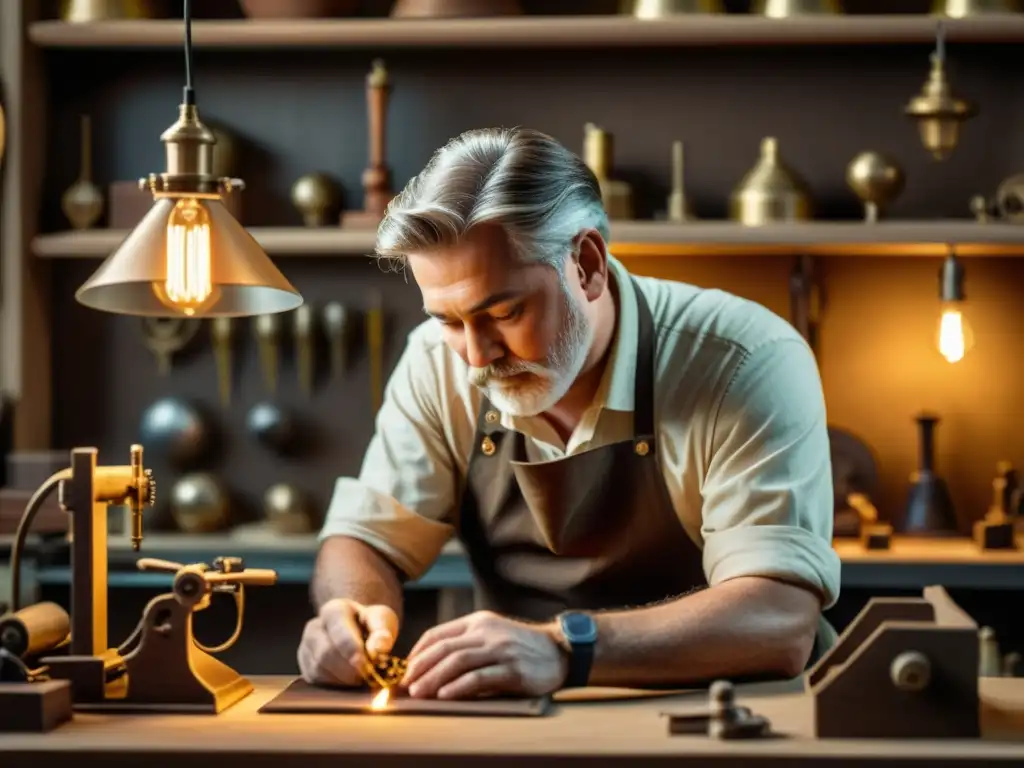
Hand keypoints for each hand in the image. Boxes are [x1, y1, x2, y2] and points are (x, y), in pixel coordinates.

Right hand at [297, 598, 398, 686]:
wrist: (357, 631)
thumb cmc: (370, 624)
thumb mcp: (382, 619)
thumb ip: (383, 630)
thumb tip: (378, 647)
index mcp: (334, 610)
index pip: (338, 629)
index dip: (350, 648)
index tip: (365, 663)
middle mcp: (314, 627)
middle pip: (325, 653)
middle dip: (348, 669)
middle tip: (368, 676)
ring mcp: (306, 648)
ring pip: (318, 669)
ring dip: (342, 679)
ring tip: (361, 678)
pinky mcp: (306, 667)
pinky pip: (316, 681)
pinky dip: (335, 686)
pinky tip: (349, 682)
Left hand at [402, 610, 567, 699]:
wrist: (559, 651)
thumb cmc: (520, 647)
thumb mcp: (492, 634)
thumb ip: (466, 643)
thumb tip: (431, 664)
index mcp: (478, 622)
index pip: (438, 634)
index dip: (417, 652)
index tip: (405, 670)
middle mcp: (487, 632)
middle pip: (444, 648)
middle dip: (420, 667)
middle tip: (406, 685)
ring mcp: (500, 650)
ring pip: (458, 661)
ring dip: (434, 678)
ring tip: (419, 693)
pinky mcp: (513, 669)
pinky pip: (480, 677)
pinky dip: (459, 686)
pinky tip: (446, 695)